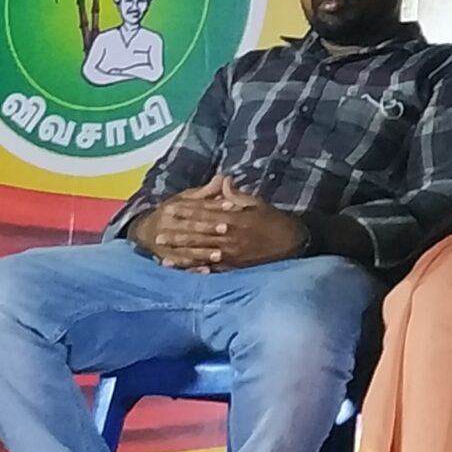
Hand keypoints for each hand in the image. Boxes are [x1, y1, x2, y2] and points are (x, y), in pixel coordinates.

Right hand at [130, 176, 226, 269]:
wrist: (144, 230)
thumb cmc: (173, 212)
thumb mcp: (186, 199)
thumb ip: (206, 192)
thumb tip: (224, 177)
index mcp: (172, 207)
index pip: (195, 206)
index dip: (214, 205)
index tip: (232, 205)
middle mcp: (165, 224)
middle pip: (189, 227)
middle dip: (207, 228)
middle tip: (227, 229)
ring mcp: (162, 243)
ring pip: (184, 247)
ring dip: (201, 252)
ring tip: (219, 255)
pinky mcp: (163, 258)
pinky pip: (178, 264)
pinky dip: (192, 268)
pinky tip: (206, 271)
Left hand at [141, 176, 308, 271]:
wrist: (293, 243)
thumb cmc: (275, 221)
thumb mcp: (258, 203)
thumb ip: (237, 195)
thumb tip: (223, 181)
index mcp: (234, 219)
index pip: (205, 214)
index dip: (186, 212)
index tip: (170, 210)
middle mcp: (229, 237)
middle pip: (198, 235)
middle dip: (177, 234)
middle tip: (158, 234)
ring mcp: (230, 255)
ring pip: (200, 253)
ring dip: (181, 253)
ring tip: (163, 253)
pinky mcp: (234, 268)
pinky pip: (211, 270)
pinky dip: (196, 270)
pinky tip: (183, 270)